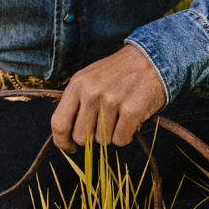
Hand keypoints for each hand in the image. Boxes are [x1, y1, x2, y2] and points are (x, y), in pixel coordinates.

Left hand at [50, 45, 165, 151]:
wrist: (149, 60)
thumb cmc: (117, 73)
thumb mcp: (89, 79)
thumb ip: (77, 102)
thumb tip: (68, 135)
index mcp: (77, 85)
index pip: (59, 123)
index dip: (62, 142)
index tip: (70, 148)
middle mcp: (90, 93)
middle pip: (81, 137)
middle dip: (92, 137)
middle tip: (104, 124)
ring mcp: (110, 101)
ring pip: (102, 140)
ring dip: (111, 134)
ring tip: (119, 115)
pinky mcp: (131, 110)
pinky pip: (121, 140)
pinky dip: (126, 135)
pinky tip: (130, 119)